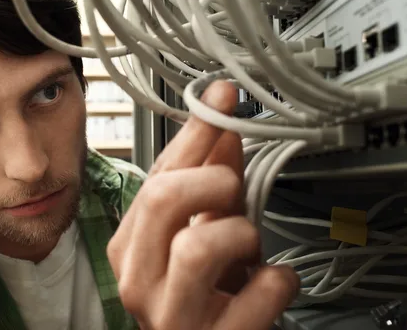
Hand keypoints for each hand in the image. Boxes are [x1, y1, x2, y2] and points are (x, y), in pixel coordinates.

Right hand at [107, 81, 299, 328]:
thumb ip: (210, 181)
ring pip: (198, 246)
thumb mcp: (203, 230)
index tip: (222, 99)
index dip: (195, 133)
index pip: (158, 174)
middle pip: (162, 199)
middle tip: (232, 188)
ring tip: (249, 248)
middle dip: (212, 180)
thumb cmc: (203, 293)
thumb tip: (225, 126)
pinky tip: (272, 281)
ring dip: (240, 233)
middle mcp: (138, 278)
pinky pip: (255, 294)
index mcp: (130, 245)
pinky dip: (276, 280)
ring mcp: (170, 316)